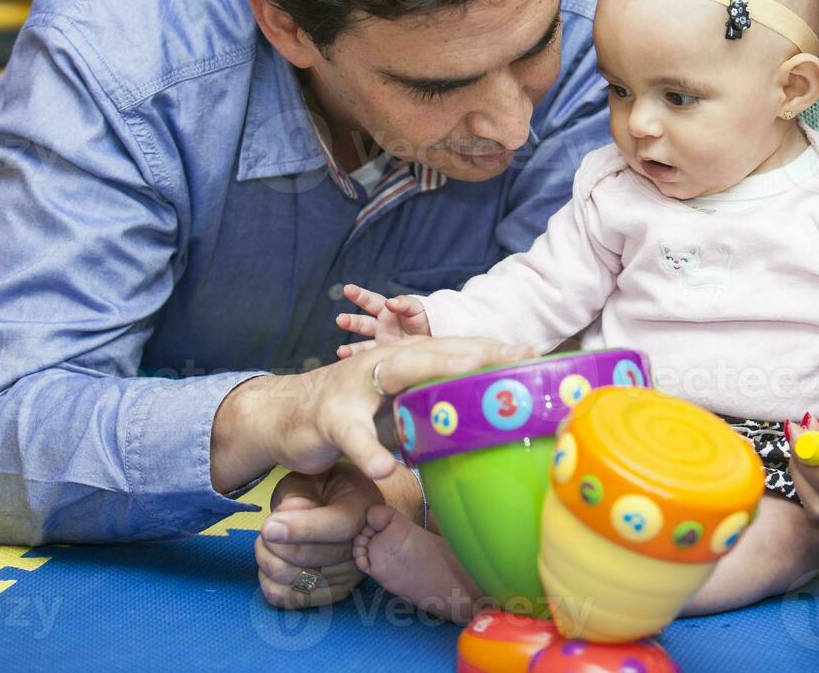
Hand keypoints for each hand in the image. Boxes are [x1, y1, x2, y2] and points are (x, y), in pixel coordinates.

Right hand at [211, 336, 530, 492]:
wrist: (283, 416)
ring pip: (397, 377)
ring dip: (431, 378)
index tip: (536, 355)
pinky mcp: (329, 419)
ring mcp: (356, 388)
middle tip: (518, 357)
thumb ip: (430, 404)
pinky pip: (353, 437)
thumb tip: (482, 418)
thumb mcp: (395, 405)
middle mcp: (384, 364)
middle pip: (437, 352)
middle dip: (478, 353)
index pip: (455, 349)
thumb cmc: (350, 410)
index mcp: (405, 361)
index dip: (494, 350)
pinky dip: (369, 452)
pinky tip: (388, 468)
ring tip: (466, 387)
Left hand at [255, 463, 381, 608]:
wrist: (344, 507)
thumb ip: (299, 495)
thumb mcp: (311, 477)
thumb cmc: (323, 488)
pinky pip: (294, 599)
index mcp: (365, 508)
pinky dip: (271, 583)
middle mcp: (364, 546)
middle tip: (266, 528)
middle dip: (275, 543)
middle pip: (311, 557)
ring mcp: (352, 574)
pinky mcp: (335, 593)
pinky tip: (271, 563)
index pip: (340, 526)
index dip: (302, 529)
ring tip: (267, 543)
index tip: (268, 526)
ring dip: (269, 561)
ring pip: (297, 580)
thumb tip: (282, 525)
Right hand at [335, 284, 430, 357]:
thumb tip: (390, 302)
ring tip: (341, 351)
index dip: (360, 295)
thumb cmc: (429, 318)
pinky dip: (360, 363)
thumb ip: (405, 304)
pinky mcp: (387, 357)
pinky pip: (371, 360)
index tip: (348, 290)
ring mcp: (383, 342)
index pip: (371, 301)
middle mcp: (382, 326)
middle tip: (340, 320)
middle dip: (351, 321)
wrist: (439, 338)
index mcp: (388, 311)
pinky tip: (353, 367)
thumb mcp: (418, 308)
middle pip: (362, 323)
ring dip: (351, 348)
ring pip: (362, 345)